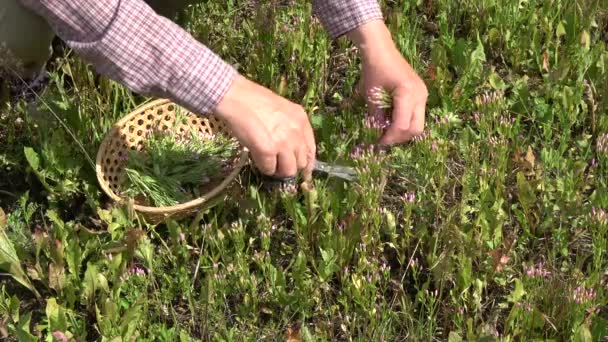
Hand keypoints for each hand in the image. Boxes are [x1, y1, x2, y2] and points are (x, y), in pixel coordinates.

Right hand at [215, 75, 315, 179]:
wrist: (235, 96)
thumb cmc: (253, 101)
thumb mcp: (282, 110)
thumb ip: (290, 128)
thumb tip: (290, 149)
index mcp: (302, 120)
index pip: (311, 150)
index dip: (307, 164)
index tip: (303, 172)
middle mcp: (296, 132)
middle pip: (301, 163)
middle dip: (289, 166)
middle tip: (277, 164)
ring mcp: (283, 142)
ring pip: (288, 171)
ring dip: (277, 170)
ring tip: (267, 162)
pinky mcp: (268, 150)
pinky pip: (269, 169)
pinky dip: (263, 168)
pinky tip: (257, 158)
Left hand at [349, 20, 427, 144]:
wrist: (381, 50)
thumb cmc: (373, 70)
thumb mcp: (371, 96)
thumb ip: (376, 117)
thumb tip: (378, 134)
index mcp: (407, 94)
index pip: (402, 126)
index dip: (389, 137)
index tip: (377, 142)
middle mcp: (420, 96)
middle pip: (416, 129)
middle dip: (399, 137)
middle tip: (383, 139)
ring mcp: (423, 95)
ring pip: (418, 124)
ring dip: (402, 131)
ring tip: (386, 130)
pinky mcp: (421, 94)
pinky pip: (417, 115)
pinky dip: (405, 121)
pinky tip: (391, 120)